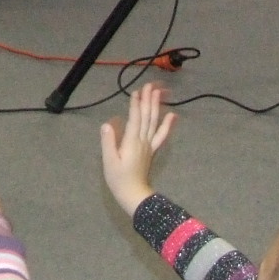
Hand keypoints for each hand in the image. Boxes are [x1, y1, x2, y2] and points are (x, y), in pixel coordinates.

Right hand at [101, 83, 176, 214]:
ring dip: (156, 107)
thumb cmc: (119, 179)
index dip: (136, 105)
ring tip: (158, 93)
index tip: (136, 91)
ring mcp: (149, 145)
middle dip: (148, 100)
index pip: (135, 119)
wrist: (134, 194)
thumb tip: (106, 125)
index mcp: (132, 142)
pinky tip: (172, 115)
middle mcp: (143, 141)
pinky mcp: (152, 150)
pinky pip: (161, 135)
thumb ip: (108, 143)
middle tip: (149, 85)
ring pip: (154, 122)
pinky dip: (167, 125)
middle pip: (147, 117)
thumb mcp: (109, 162)